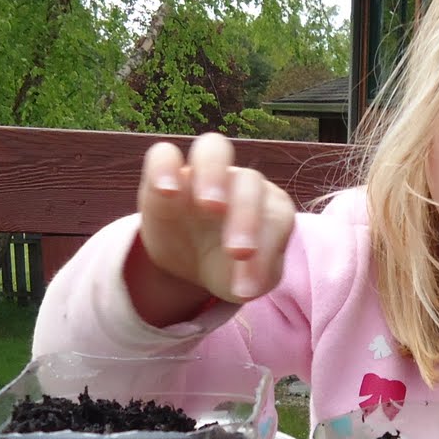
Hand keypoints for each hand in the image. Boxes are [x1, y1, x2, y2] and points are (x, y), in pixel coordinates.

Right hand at [134, 133, 295, 309]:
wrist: (192, 261)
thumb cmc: (230, 267)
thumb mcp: (247, 282)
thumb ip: (255, 278)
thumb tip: (245, 289)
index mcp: (271, 208)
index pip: (274, 219)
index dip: (265, 252)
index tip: (246, 288)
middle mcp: (241, 182)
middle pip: (248, 182)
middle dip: (245, 217)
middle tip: (237, 252)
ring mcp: (205, 172)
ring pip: (214, 149)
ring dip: (214, 174)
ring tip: (208, 206)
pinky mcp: (167, 172)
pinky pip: (164, 153)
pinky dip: (165, 167)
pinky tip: (165, 192)